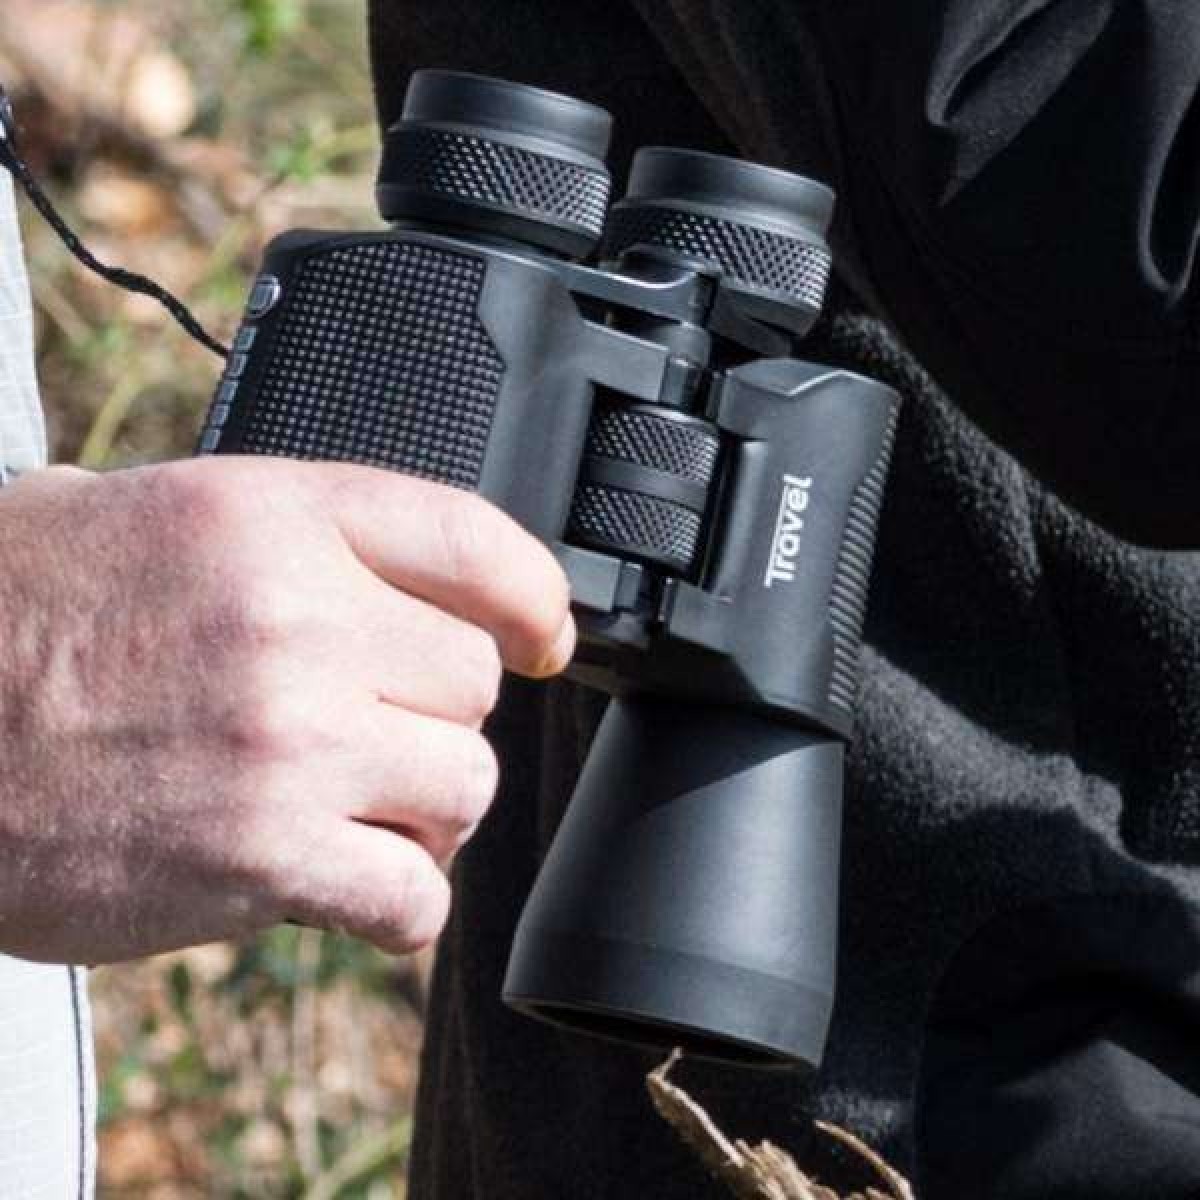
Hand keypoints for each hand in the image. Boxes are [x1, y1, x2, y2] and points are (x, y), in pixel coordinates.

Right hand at [0, 458, 572, 962]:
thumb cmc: (22, 615)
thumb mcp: (155, 515)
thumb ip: (296, 535)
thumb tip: (412, 578)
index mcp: (276, 516)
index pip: (473, 541)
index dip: (533, 597)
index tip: (546, 637)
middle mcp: (298, 619)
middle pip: (474, 681)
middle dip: (433, 714)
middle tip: (369, 732)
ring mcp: (289, 741)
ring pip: (465, 785)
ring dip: (425, 808)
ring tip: (355, 808)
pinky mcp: (263, 856)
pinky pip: (413, 894)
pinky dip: (397, 902)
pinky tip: (351, 886)